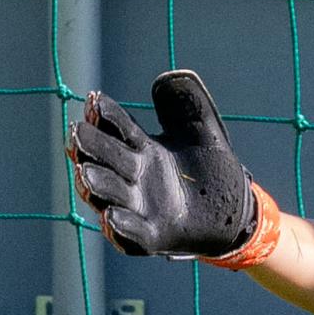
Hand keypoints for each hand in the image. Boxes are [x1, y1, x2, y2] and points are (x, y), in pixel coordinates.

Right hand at [68, 69, 282, 267]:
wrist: (237, 212)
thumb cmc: (213, 171)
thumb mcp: (204, 132)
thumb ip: (187, 106)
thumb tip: (169, 78)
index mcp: (143, 150)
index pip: (118, 129)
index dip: (105, 115)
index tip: (93, 100)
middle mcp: (135, 178)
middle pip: (107, 159)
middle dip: (91, 148)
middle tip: (76, 133)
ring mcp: (142, 208)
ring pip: (110, 196)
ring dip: (96, 185)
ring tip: (84, 173)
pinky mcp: (155, 236)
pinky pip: (133, 235)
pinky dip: (121, 228)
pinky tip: (110, 217)